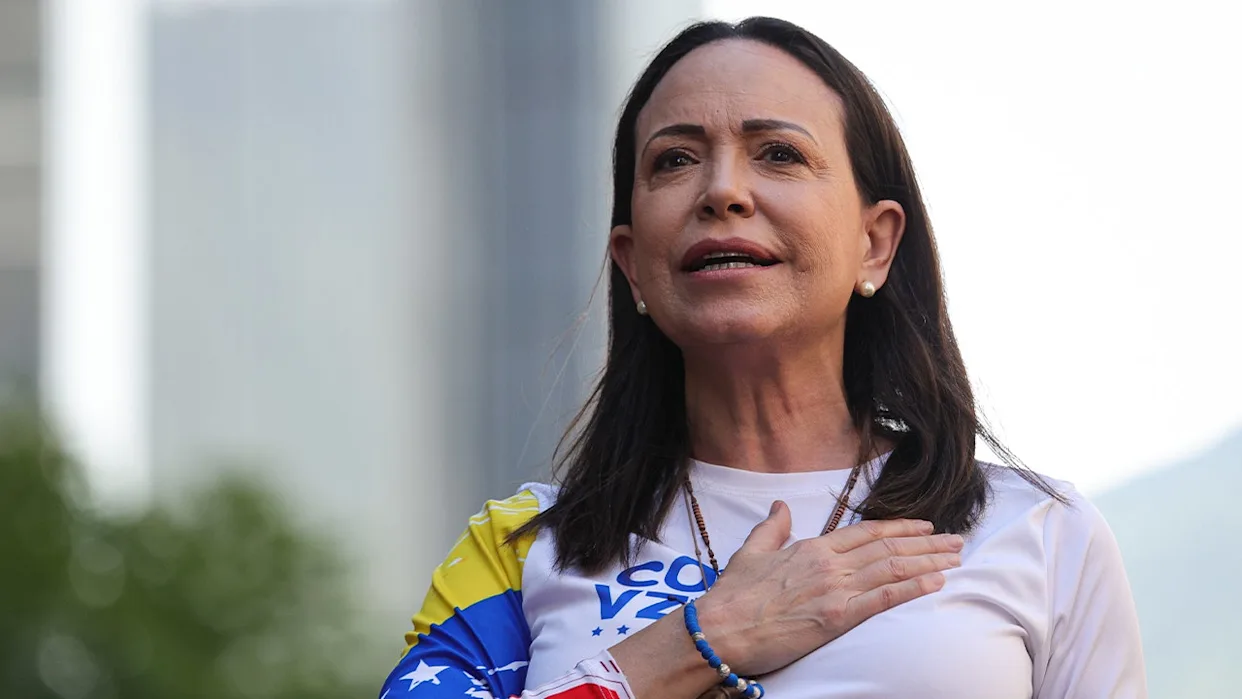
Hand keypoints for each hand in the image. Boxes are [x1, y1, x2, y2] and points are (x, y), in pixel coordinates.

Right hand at [694, 501, 962, 676]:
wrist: (721, 627)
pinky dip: (913, 588)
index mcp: (812, 547)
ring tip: (956, 558)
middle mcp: (829, 564)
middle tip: (956, 540)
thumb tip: (780, 505)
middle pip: (888, 548)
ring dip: (929, 562)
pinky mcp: (837, 617)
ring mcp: (835, 589)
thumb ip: (772, 527)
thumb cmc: (733, 595)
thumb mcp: (751, 551)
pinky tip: (935, 582)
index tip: (925, 526)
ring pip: (892, 569)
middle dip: (927, 543)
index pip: (866, 532)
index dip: (900, 527)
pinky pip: (884, 599)